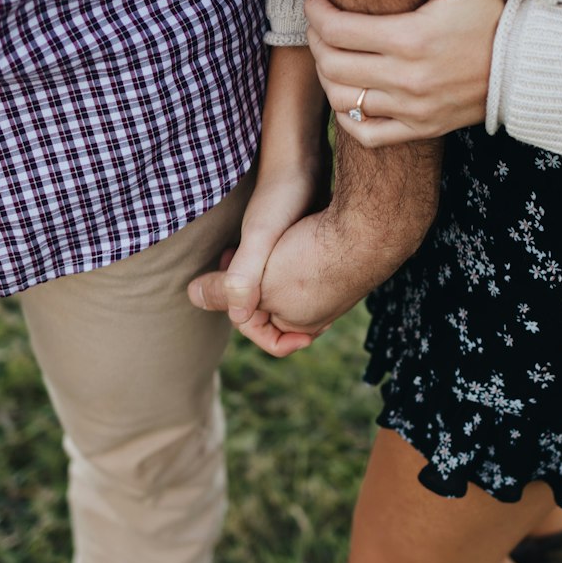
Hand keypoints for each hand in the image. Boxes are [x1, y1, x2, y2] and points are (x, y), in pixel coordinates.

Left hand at [190, 182, 431, 357]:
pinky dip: (292, 251)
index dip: (237, 312)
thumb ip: (225, 290)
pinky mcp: (348, 259)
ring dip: (269, 266)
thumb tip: (192, 296)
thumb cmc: (310, 256)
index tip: (225, 279)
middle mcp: (323, 312)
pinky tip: (286, 228)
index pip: (266, 338)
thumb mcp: (255, 275)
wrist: (369, 223)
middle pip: (276, 309)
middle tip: (234, 257)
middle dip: (250, 289)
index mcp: (300, 325)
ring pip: (291, 283)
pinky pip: (312, 263)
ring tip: (257, 241)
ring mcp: (339, 286)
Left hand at [305, 0, 505, 147]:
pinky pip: (367, 134)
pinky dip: (347, 117)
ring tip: (332, 53)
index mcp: (410, 39)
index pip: (335, 29)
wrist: (524, 64)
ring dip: (326, 75)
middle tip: (321, 20)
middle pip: (331, 64)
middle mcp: (407, 79)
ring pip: (341, 100)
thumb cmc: (487, 14)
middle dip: (314, 37)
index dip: (315, 10)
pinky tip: (350, 93)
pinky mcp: (420, 128)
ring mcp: (412, 109)